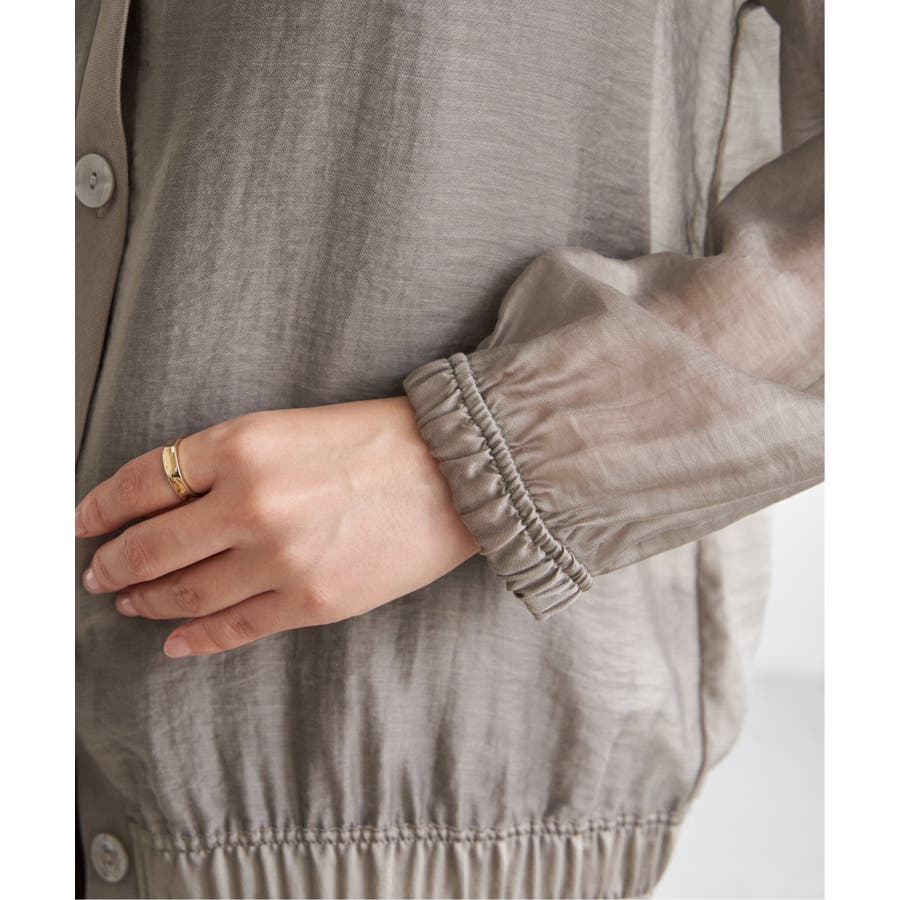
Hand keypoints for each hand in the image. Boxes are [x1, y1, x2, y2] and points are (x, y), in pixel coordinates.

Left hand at [75, 396, 479, 657]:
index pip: (142, 481)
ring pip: (184, 593)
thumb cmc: (379, 441)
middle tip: (97, 573)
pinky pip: (233, 628)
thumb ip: (226, 463)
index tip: (84, 523)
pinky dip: (195, 638)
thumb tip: (170, 502)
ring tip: (130, 602)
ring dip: (146, 600)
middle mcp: (250, 503)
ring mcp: (279, 559)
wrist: (455, 473)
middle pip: (150, 546)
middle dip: (113, 563)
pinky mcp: (311, 602)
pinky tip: (176, 640)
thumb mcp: (288, 428)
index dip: (102, 507)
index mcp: (241, 445)